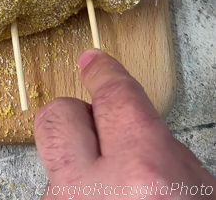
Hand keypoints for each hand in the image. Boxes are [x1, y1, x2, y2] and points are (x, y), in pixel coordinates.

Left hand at [34, 50, 215, 198]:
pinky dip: (77, 191)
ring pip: (54, 158)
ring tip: (110, 183)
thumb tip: (124, 117)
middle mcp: (94, 189)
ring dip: (78, 162)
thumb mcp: (194, 186)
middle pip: (58, 116)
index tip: (93, 61)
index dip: (102, 72)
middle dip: (78, 116)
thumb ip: (154, 144)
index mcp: (143, 170)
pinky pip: (57, 189)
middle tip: (103, 131)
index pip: (111, 95)